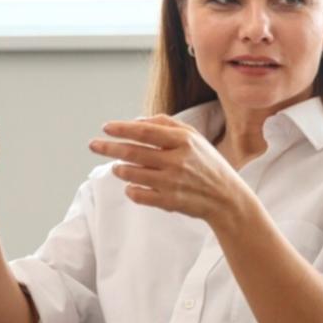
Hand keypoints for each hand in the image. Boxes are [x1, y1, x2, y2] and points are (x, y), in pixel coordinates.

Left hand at [89, 115, 247, 222]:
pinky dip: (130, 190)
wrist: (227, 199)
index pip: (144, 131)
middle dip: (109, 148)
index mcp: (183, 141)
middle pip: (133, 152)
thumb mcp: (195, 138)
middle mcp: (177, 160)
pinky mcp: (169, 201)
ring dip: (120, 170)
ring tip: (117, 168)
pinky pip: (138, 195)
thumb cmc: (208, 165)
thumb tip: (136, 120)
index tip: (106, 128)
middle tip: (94, 145)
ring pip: (132, 174)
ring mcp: (172, 182)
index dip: (121, 129)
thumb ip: (167, 125)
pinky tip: (131, 187)